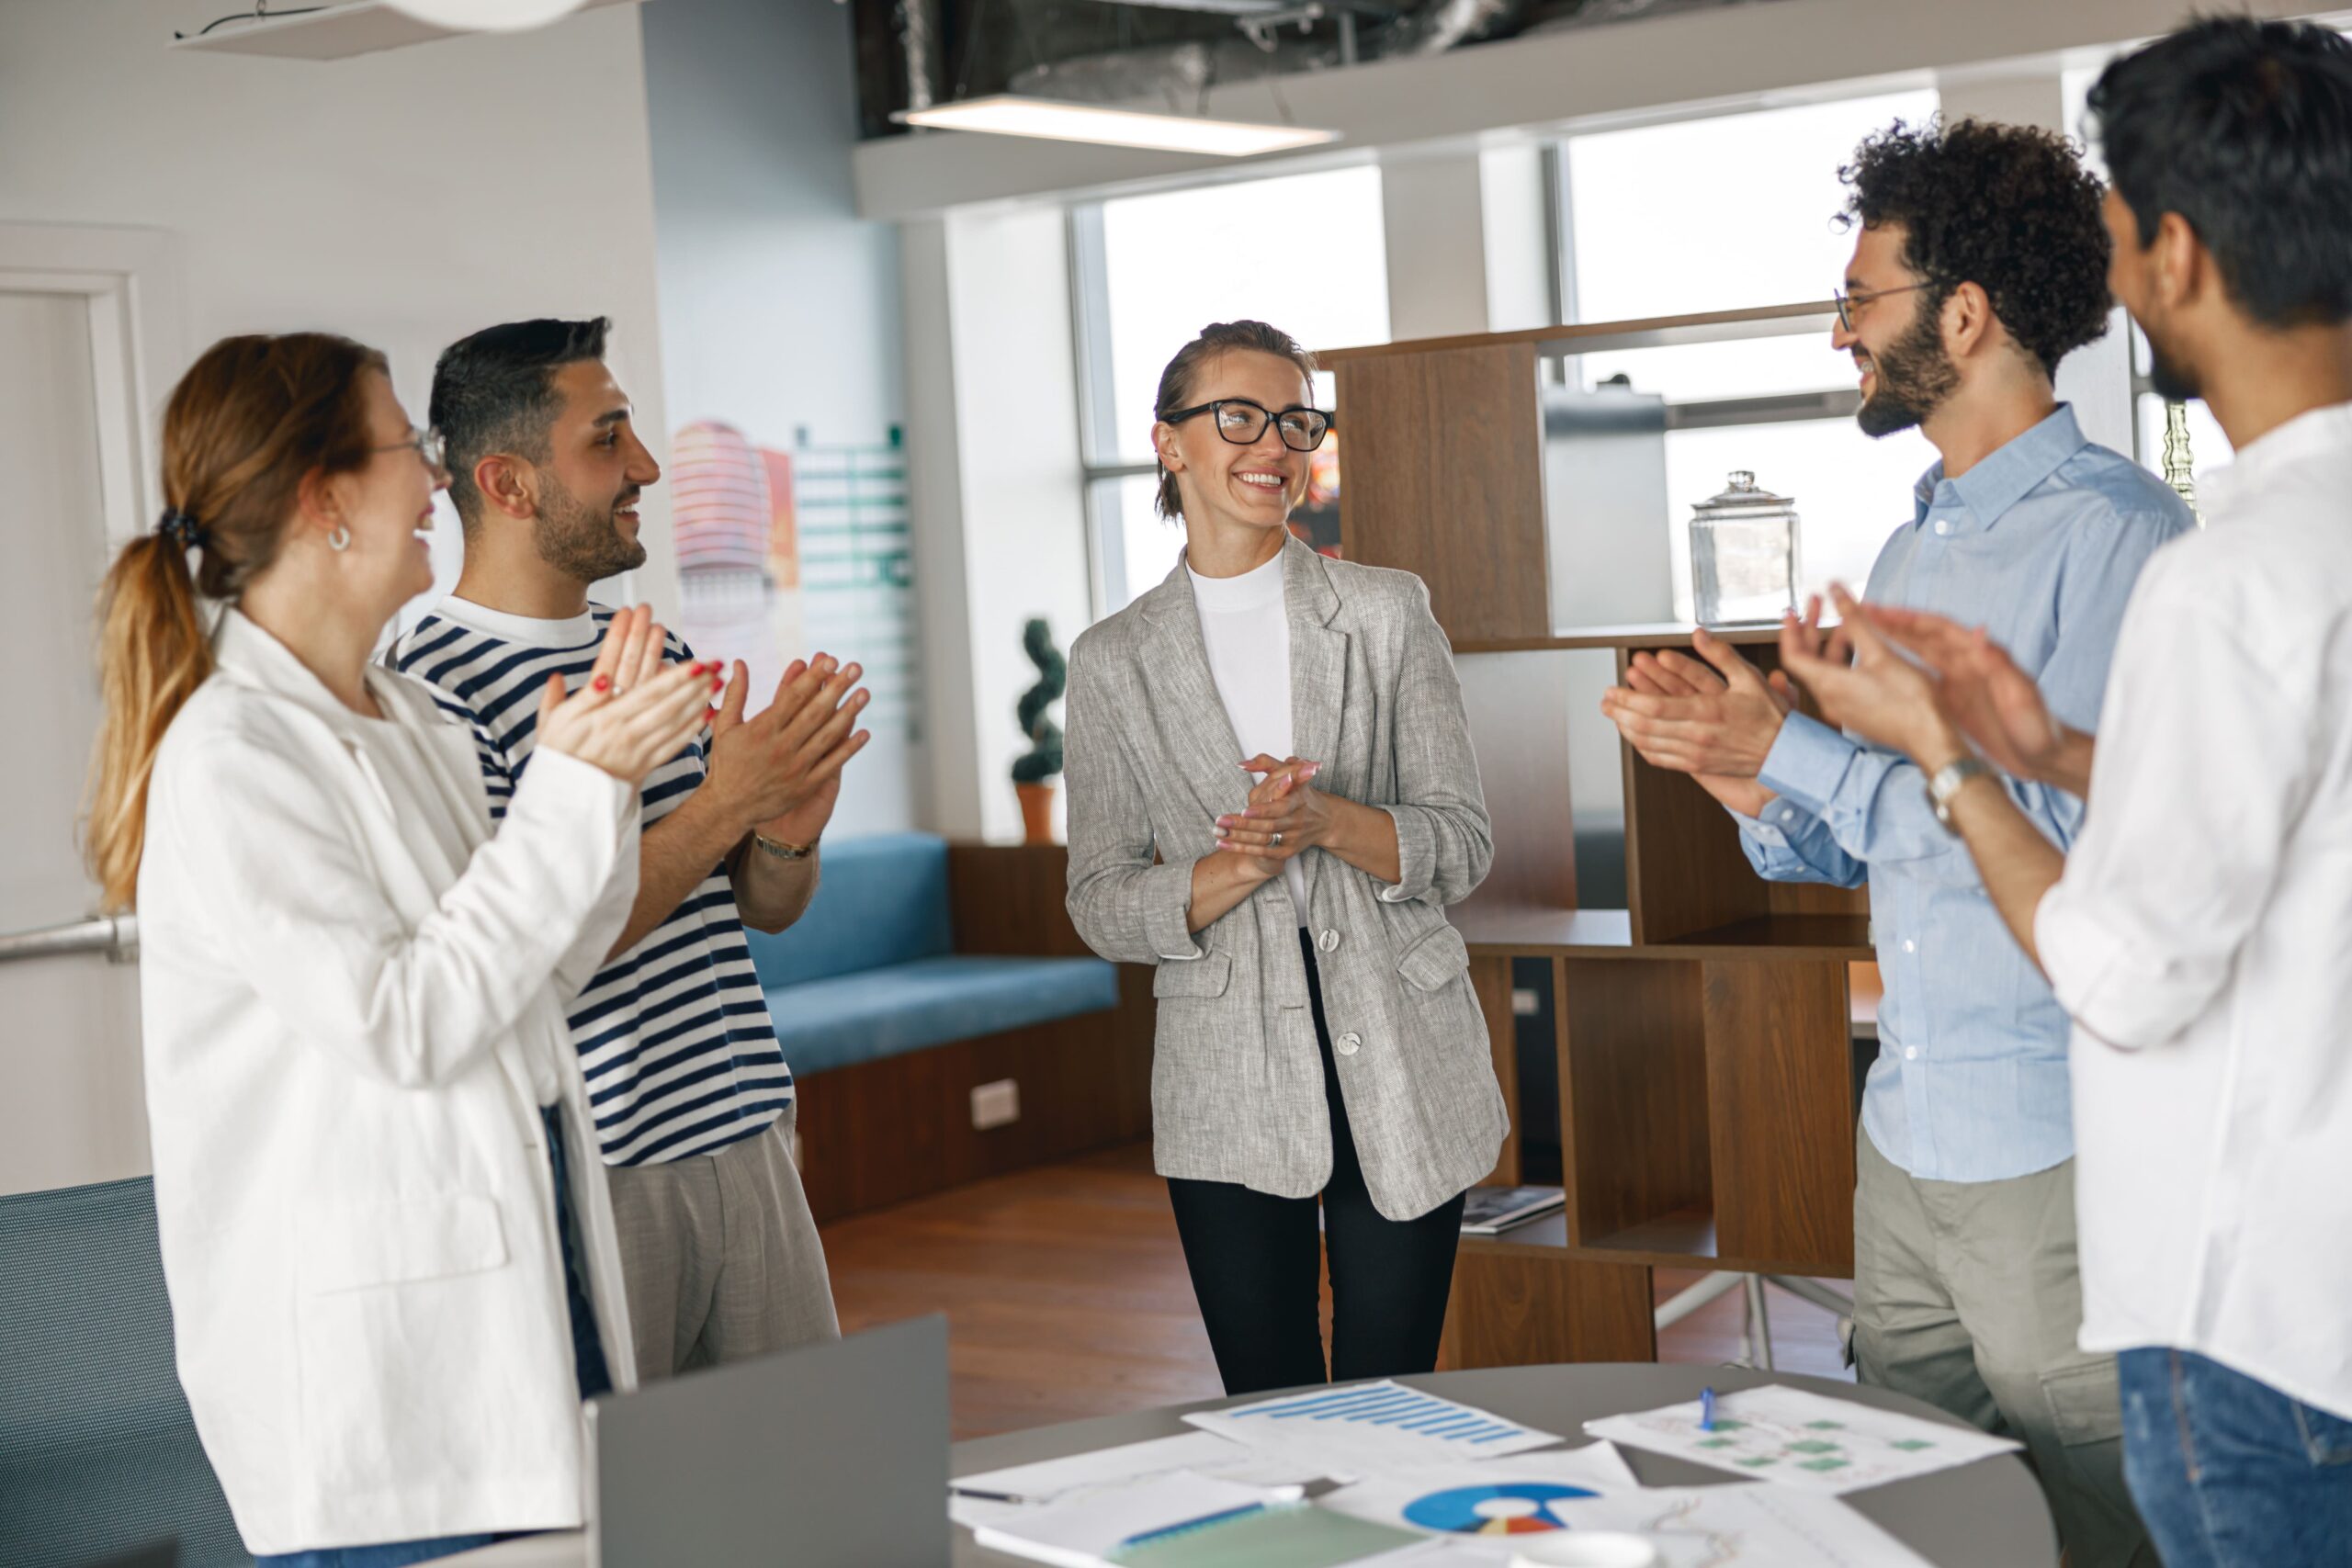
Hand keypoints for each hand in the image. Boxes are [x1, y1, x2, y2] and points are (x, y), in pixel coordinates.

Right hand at [537, 605, 721, 785]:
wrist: (566, 803)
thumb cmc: (558, 758)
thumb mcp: (550, 726)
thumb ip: (558, 699)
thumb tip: (571, 677)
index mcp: (599, 715)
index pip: (629, 679)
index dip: (649, 659)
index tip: (665, 636)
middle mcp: (621, 730)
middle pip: (660, 697)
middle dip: (689, 677)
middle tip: (713, 660)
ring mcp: (636, 749)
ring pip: (673, 719)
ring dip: (697, 698)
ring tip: (718, 679)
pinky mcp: (645, 765)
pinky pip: (673, 745)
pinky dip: (692, 728)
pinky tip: (708, 711)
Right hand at [705, 652, 872, 840]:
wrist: (728, 808)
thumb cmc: (726, 763)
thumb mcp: (725, 727)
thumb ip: (736, 694)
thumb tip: (740, 662)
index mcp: (762, 729)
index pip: (793, 697)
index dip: (813, 677)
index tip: (830, 660)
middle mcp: (781, 746)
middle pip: (815, 712)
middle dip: (837, 688)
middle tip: (855, 668)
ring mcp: (795, 767)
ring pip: (827, 736)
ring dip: (849, 713)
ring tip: (865, 693)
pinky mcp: (805, 786)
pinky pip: (831, 764)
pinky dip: (849, 748)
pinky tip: (864, 732)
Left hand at [1212, 755, 1329, 876]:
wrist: (1324, 820)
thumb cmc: (1302, 793)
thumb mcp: (1290, 771)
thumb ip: (1266, 763)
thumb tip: (1243, 763)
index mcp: (1298, 800)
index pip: (1280, 808)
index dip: (1263, 811)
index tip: (1245, 810)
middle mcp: (1297, 821)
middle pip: (1268, 826)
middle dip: (1242, 825)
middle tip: (1220, 822)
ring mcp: (1292, 838)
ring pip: (1263, 840)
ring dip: (1238, 838)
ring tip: (1218, 832)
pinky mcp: (1287, 851)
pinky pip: (1263, 852)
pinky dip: (1242, 849)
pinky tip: (1224, 844)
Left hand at [1609, 634, 1795, 815]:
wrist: (1786, 754)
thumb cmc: (1770, 715)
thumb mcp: (1748, 677)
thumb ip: (1720, 654)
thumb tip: (1698, 633)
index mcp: (1708, 711)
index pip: (1655, 707)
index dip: (1628, 699)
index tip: (1613, 689)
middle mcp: (1698, 735)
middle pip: (1645, 726)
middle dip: (1619, 712)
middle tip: (1605, 701)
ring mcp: (1696, 754)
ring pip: (1649, 744)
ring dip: (1626, 729)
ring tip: (1613, 715)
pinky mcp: (1697, 766)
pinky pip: (1660, 758)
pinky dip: (1642, 746)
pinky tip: (1634, 735)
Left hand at [1776, 585, 1966, 770]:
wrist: (1930, 737)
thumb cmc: (1909, 699)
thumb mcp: (1880, 652)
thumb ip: (1855, 620)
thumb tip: (1835, 592)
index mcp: (1828, 685)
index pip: (1792, 654)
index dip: (1789, 629)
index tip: (1792, 610)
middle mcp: (1828, 699)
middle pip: (1808, 659)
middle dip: (1811, 628)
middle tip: (1818, 604)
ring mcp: (1842, 707)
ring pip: (1826, 669)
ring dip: (1832, 643)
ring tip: (1847, 620)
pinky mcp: (1856, 711)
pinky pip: (1840, 680)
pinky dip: (1843, 659)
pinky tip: (1861, 645)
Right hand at [1862, 604, 2067, 784]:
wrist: (2047, 758)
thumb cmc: (2040, 729)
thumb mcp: (2022, 695)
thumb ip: (2001, 664)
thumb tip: (1979, 633)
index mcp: (1981, 659)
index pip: (1939, 629)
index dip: (1908, 618)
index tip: (1880, 610)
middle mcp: (1968, 665)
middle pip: (1924, 637)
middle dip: (1893, 623)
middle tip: (1860, 613)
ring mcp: (1960, 683)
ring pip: (1920, 655)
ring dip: (1894, 641)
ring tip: (1864, 633)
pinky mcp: (1956, 702)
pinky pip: (1923, 679)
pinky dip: (1903, 670)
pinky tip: (1885, 671)